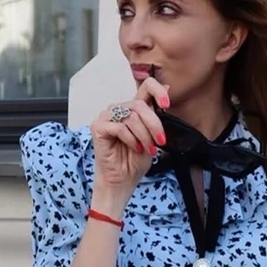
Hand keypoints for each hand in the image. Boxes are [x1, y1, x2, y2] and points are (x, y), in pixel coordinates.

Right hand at [90, 76, 170, 203]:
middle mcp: (119, 109)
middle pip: (140, 105)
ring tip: (148, 149)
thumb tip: (168, 86)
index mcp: (133, 108)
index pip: (146, 86)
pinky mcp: (98, 127)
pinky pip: (119, 127)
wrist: (123, 180)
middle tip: (160, 141)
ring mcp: (107, 117)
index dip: (158, 92)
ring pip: (131, 117)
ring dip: (144, 135)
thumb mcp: (153, 136)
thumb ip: (158, 114)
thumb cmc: (135, 160)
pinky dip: (131, 139)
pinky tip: (135, 148)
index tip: (167, 105)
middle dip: (154, 125)